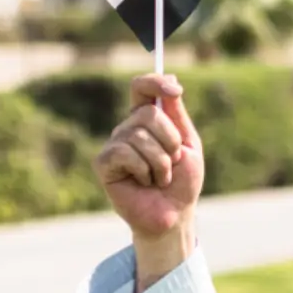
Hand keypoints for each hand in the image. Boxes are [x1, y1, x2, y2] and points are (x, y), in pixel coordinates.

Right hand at [96, 73, 202, 242]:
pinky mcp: (104, 164)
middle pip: (147, 114)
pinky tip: (144, 183)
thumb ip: (176, 113)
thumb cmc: (182, 182)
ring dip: (161, 162)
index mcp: (147, 120)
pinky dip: (144, 170)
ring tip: (160, 178)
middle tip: (172, 162)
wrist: (174, 214)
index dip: (154, 82)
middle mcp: (127, 129)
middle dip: (170, 141)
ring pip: (139, 136)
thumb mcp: (188, 143)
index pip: (141, 88)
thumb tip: (171, 78)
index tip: (175, 90)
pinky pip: (124, 153)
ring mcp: (114, 145)